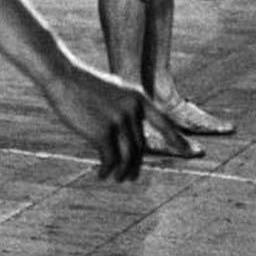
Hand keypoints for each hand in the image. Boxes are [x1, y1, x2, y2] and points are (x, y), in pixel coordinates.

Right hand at [46, 58, 203, 179]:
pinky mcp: (103, 132)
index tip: (192, 152)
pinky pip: (110, 159)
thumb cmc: (83, 84)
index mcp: (138, 97)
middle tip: (130, 177)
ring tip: (117, 179)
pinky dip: (107, 169)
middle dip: (135, 164)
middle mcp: (133, 109)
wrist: (63, 77)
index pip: (164, 122)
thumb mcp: (113, 90)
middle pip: (140, 145)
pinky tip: (101, 174)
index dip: (178, 139)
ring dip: (123, 171)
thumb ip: (126, 108)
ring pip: (127, 156)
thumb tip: (133, 134)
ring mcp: (119, 120)